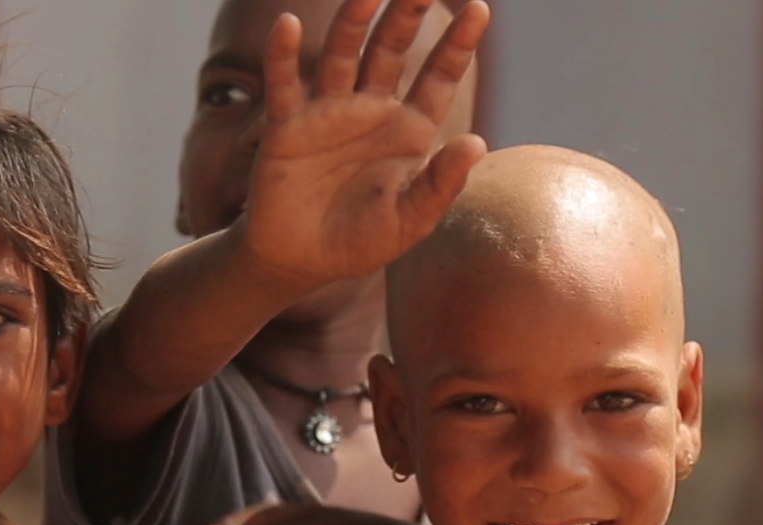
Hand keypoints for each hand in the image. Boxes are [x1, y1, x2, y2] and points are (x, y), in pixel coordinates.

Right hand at [239, 0, 488, 289]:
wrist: (301, 262)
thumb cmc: (361, 241)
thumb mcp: (410, 221)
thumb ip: (442, 184)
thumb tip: (477, 144)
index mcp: (408, 130)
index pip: (437, 78)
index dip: (457, 45)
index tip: (478, 10)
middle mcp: (370, 110)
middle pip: (391, 50)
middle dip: (406, 16)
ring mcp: (327, 112)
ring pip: (342, 55)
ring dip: (352, 21)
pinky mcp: (287, 127)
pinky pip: (284, 85)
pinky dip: (283, 56)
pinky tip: (288, 25)